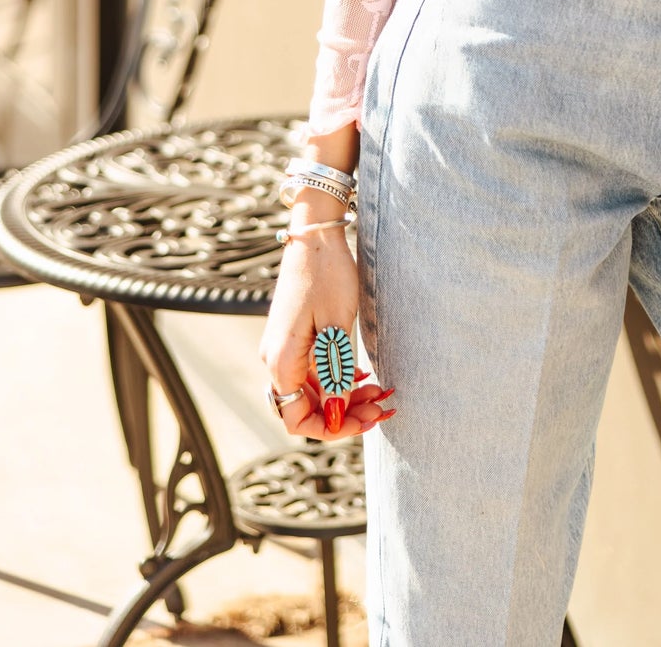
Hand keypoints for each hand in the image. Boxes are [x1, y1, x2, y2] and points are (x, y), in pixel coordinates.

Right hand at [260, 227, 394, 443]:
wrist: (316, 233)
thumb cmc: (327, 274)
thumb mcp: (337, 325)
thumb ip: (335, 373)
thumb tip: (337, 416)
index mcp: (282, 361)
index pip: (298, 419)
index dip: (332, 428)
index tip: (366, 420)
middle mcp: (276, 360)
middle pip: (308, 407)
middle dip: (346, 413)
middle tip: (384, 406)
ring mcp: (284, 348)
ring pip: (313, 391)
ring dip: (345, 397)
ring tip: (381, 392)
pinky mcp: (294, 337)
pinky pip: (313, 372)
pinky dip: (337, 378)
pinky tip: (362, 377)